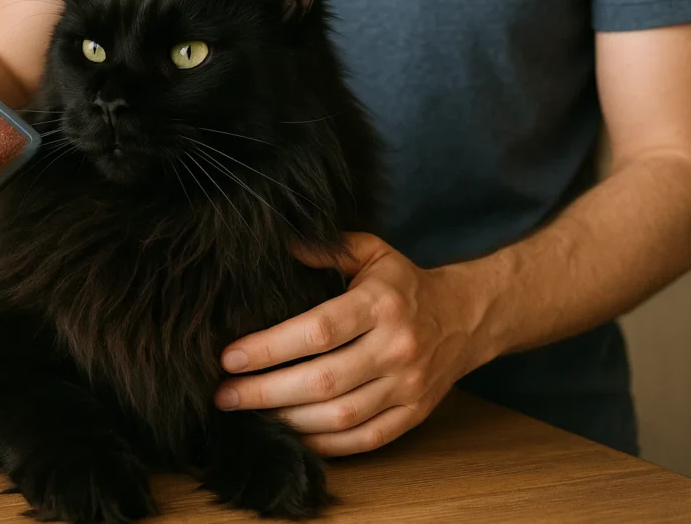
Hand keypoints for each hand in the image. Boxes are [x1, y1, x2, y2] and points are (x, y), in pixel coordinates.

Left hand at [215, 233, 492, 455]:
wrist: (468, 316)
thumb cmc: (404, 284)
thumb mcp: (371, 251)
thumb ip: (325, 247)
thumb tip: (278, 246)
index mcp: (382, 304)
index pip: (318, 330)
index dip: (269, 347)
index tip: (229, 356)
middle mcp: (397, 348)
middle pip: (323, 380)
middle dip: (265, 392)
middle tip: (223, 395)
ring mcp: (408, 386)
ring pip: (340, 417)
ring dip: (287, 420)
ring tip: (247, 415)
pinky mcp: (414, 415)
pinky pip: (364, 440)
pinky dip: (323, 444)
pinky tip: (289, 433)